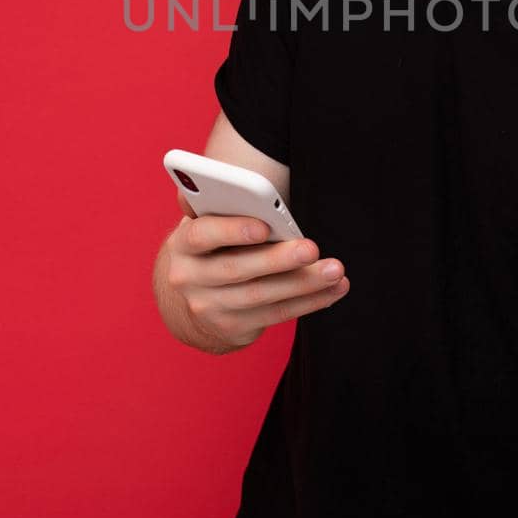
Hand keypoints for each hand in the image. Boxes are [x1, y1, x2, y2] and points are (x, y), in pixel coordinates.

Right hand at [162, 194, 349, 350]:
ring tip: (334, 270)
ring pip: (262, 295)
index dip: (232, 231)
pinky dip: (309, 302)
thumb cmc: (211, 248)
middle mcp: (190, 279)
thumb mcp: (205, 226)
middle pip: (237, 268)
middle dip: (278, 259)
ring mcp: (210, 308)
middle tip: (311, 248)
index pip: (202, 235)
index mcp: (183, 245)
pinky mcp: (233, 328)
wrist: (190, 301)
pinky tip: (332, 290)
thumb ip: (218, 207)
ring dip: (303, 283)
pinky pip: (276, 314)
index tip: (264, 226)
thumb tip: (241, 190)